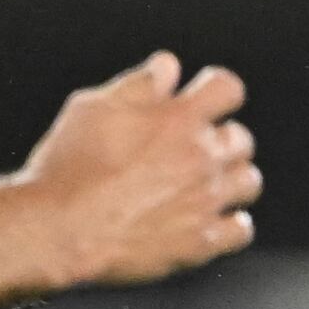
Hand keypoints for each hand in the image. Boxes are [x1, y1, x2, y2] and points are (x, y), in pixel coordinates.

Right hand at [9, 54, 259, 289]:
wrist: (60, 230)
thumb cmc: (68, 166)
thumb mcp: (93, 108)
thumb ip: (139, 85)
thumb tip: (169, 66)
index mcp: (178, 118)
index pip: (228, 88)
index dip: (215, 90)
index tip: (201, 99)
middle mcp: (201, 157)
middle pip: (242, 139)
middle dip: (220, 139)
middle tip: (192, 149)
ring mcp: (205, 201)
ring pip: (249, 182)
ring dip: (230, 179)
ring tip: (203, 184)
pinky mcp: (201, 242)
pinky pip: (242, 229)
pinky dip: (231, 223)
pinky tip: (207, 219)